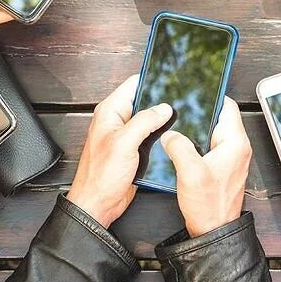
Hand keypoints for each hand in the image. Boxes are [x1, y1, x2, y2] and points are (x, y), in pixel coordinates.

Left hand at [67, 75, 173, 227]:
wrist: (98, 204)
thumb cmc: (101, 176)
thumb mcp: (124, 143)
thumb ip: (144, 121)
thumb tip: (164, 108)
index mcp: (110, 111)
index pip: (134, 84)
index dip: (152, 79)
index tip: (170, 76)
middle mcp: (118, 121)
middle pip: (144, 101)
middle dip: (161, 101)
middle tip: (182, 100)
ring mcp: (126, 135)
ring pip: (150, 119)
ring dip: (162, 120)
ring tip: (181, 118)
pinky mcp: (134, 149)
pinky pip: (151, 136)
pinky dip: (161, 135)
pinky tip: (172, 136)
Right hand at [160, 97, 251, 237]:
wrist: (213, 232)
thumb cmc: (209, 205)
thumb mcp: (190, 172)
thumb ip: (179, 146)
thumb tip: (170, 133)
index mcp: (235, 142)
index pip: (228, 106)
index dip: (212, 96)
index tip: (195, 90)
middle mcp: (238, 147)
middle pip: (220, 117)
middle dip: (201, 111)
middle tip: (181, 106)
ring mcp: (231, 157)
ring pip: (214, 131)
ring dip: (198, 128)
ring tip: (179, 124)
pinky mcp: (223, 167)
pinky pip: (211, 145)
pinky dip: (198, 141)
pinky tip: (182, 144)